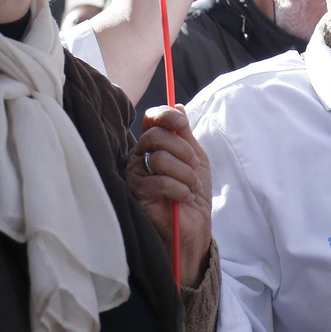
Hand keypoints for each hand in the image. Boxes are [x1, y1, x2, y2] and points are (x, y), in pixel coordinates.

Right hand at [126, 106, 212, 288]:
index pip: (151, 119)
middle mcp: (139, 155)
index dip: (166, 115)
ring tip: (191, 187)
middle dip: (183, 150)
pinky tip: (183, 197)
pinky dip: (179, 189)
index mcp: (153, 144)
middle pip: (156, 135)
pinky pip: (158, 181)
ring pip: (159, 158)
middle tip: (195, 167)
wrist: (194, 226)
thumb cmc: (193, 192)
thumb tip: (178, 105)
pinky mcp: (135, 194)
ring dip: (185, 173)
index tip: (182, 123)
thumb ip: (185, 134)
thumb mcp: (196, 158)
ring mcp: (135, 174)